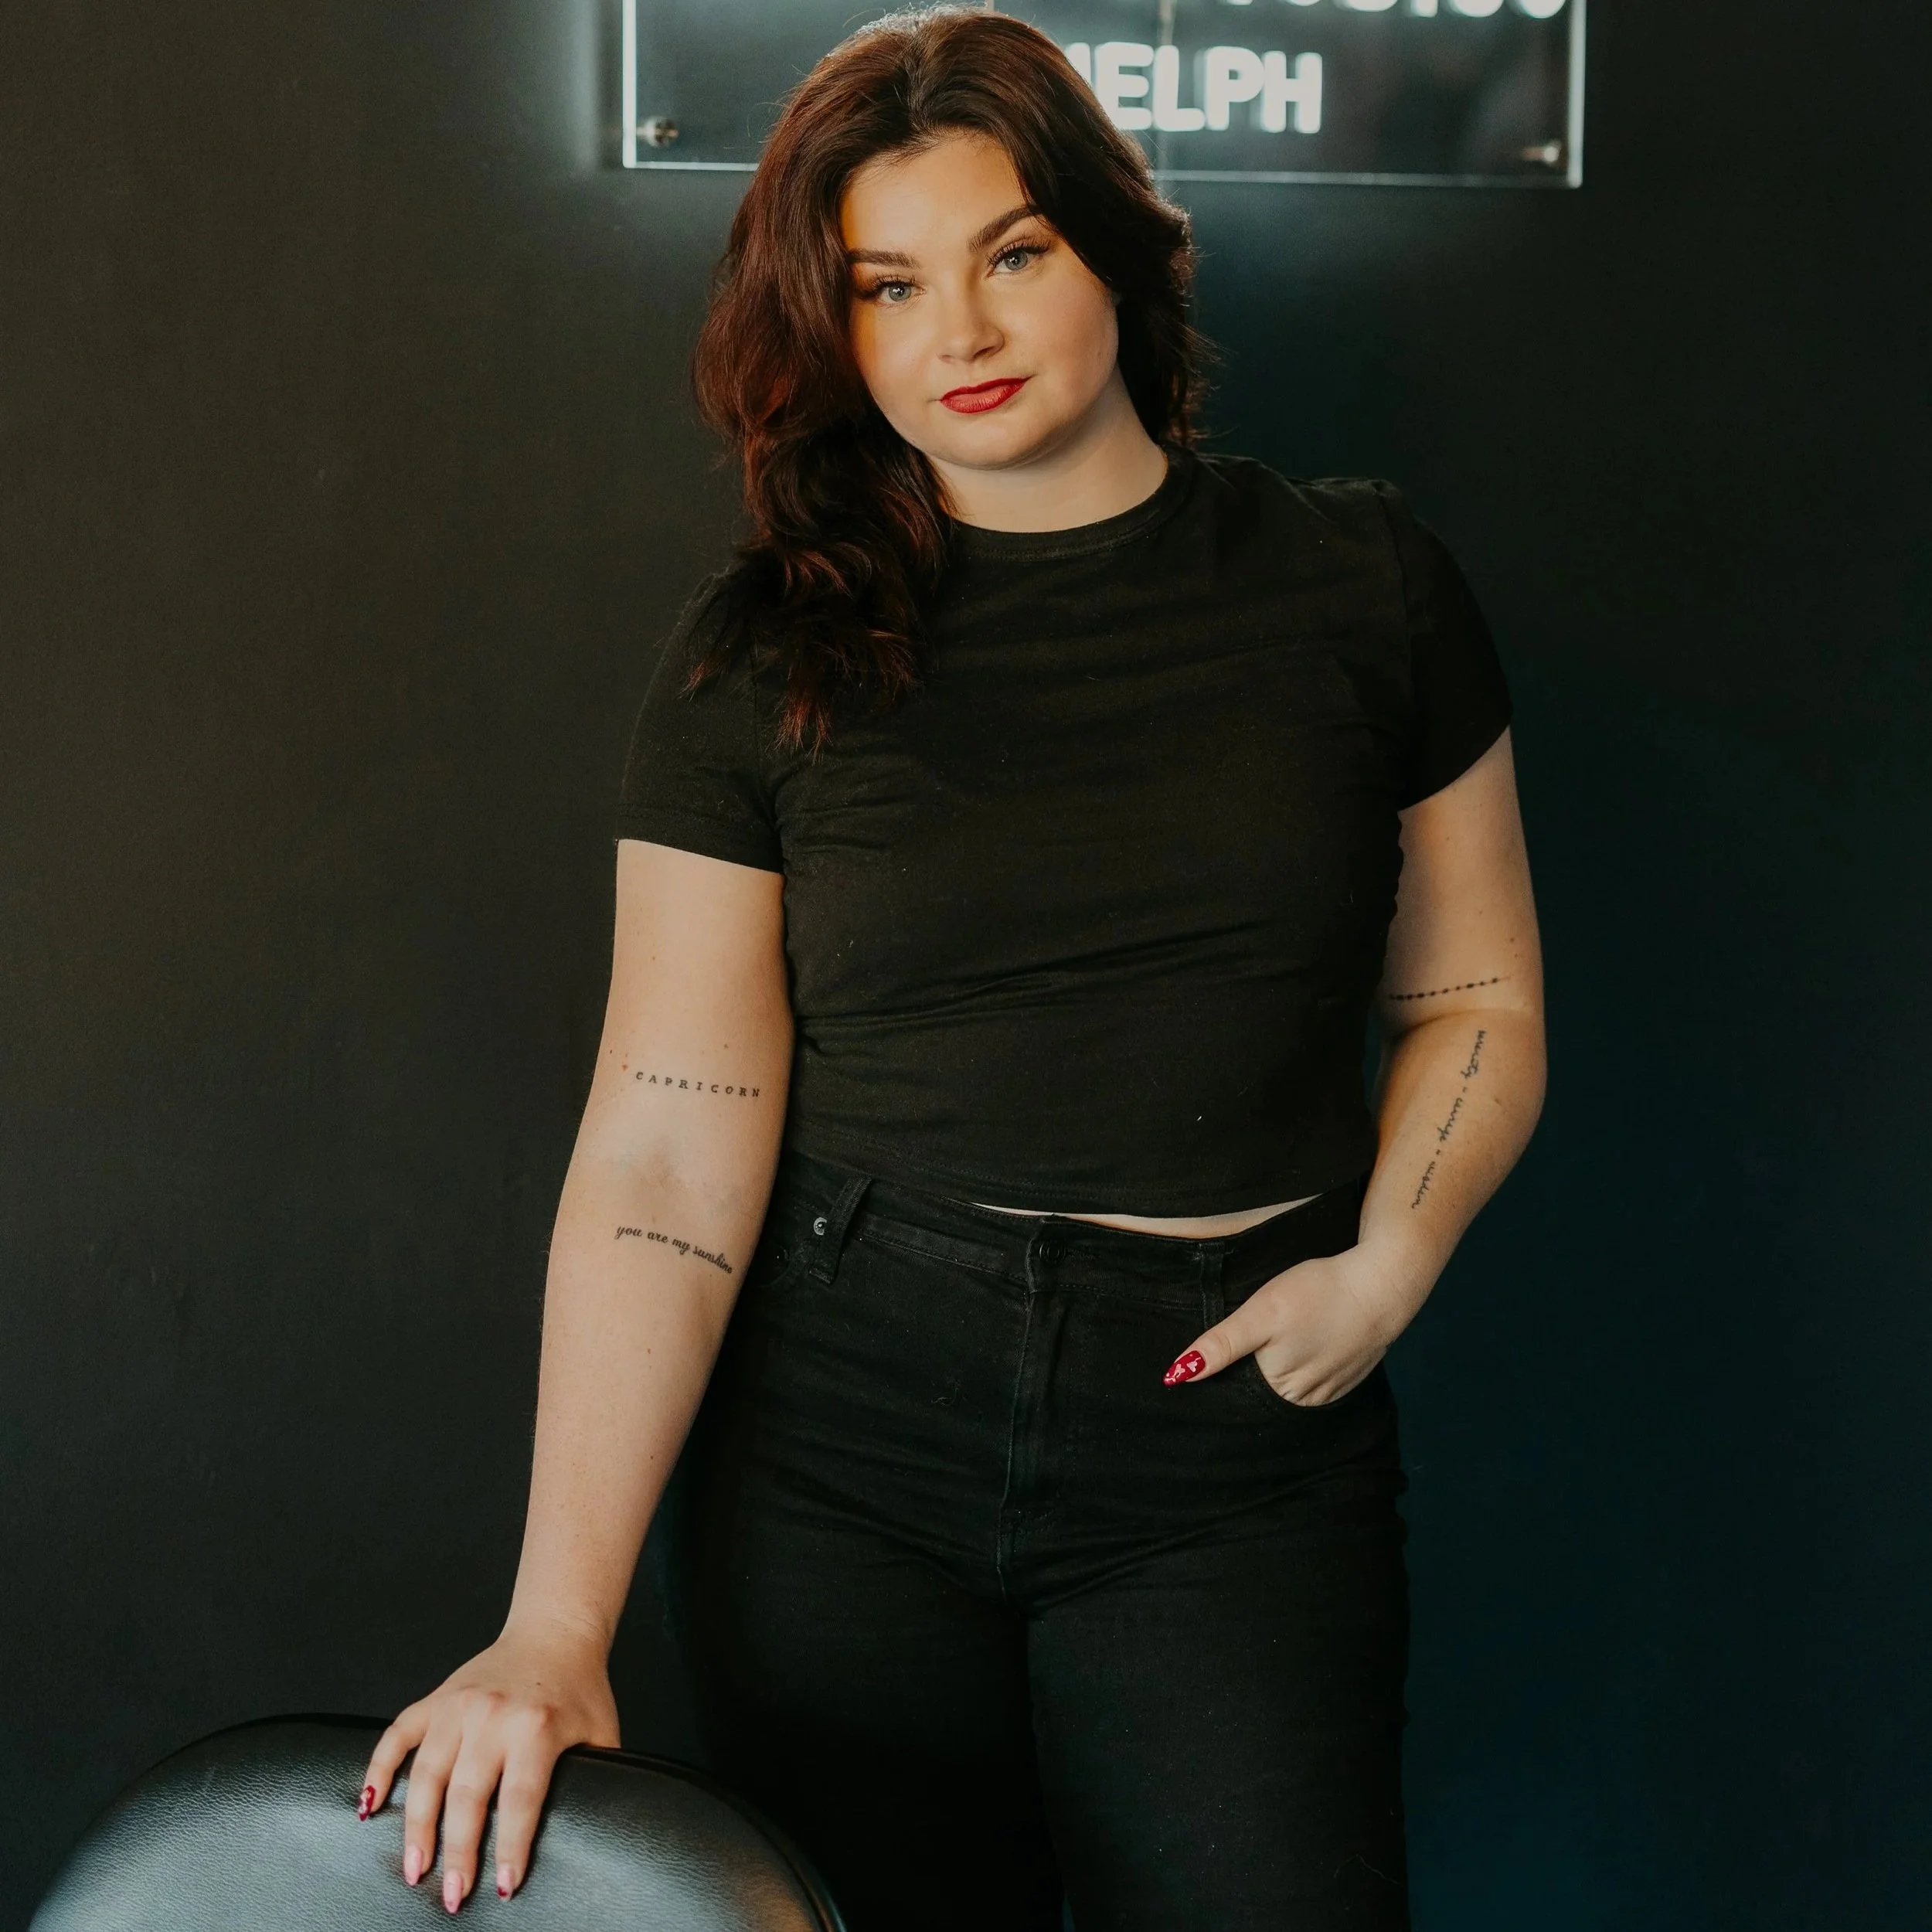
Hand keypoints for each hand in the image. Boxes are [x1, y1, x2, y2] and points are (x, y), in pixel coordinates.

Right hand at [359, 1621, 619, 1910]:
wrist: (554, 1631)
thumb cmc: (579, 1688)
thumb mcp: (601, 1731)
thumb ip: (598, 1777)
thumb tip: (599, 1829)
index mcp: (537, 1726)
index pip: (520, 1799)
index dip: (511, 1847)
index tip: (503, 1887)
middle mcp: (493, 1714)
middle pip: (467, 1795)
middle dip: (457, 1852)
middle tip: (453, 1894)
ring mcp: (459, 1704)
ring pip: (427, 1774)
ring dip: (417, 1827)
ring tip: (415, 1870)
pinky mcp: (437, 1698)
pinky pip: (397, 1735)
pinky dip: (380, 1769)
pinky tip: (368, 1805)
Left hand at [1167, 1247, 1401, 1406]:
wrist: (1381, 1285)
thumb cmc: (1319, 1293)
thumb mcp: (1260, 1313)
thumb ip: (1220, 1345)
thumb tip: (1175, 1376)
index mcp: (1276, 1388)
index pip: (1234, 1393)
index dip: (1218, 1377)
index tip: (1207, 1360)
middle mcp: (1302, 1401)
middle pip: (1260, 1394)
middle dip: (1244, 1378)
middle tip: (1248, 1342)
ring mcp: (1328, 1392)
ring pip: (1286, 1389)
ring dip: (1275, 1375)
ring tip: (1273, 1345)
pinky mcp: (1346, 1377)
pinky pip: (1313, 1381)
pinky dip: (1303, 1369)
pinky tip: (1301, 1347)